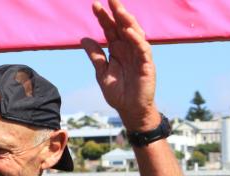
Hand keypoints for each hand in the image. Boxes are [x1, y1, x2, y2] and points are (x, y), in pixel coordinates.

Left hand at [81, 0, 158, 130]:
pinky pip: (142, 48)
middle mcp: (129, 49)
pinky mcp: (146, 64)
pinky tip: (128, 31)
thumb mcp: (102, 73)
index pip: (110, 30)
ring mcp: (139, 55)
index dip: (103, 18)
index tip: (94, 5)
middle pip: (123, 27)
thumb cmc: (118, 92)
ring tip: (119, 9)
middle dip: (116, 12)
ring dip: (127, 21)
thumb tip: (83, 39)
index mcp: (117, 50)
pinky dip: (136, 39)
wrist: (130, 110)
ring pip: (135, 33)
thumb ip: (95, 56)